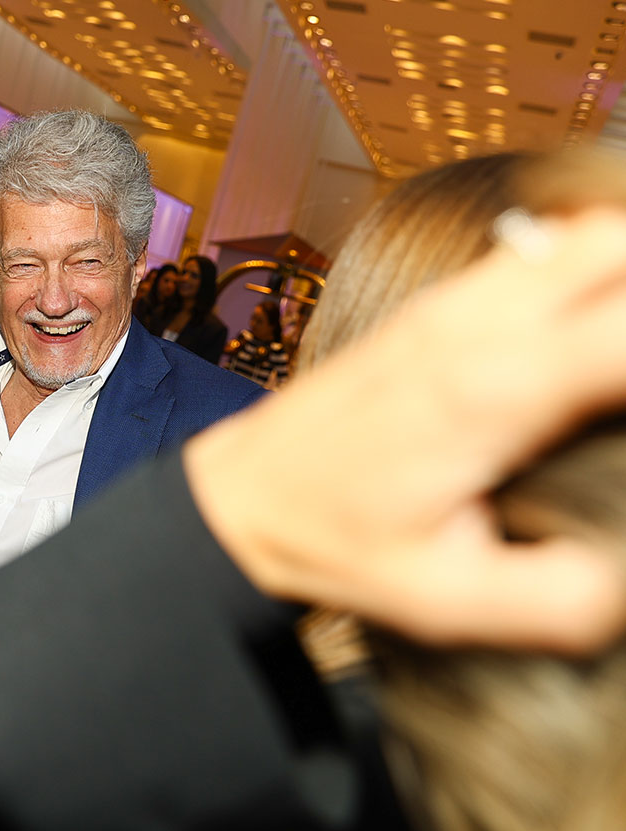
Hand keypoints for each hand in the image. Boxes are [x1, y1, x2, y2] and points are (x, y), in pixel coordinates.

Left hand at [185, 208, 625, 653]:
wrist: (243, 495)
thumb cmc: (336, 542)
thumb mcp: (443, 597)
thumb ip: (553, 594)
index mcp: (486, 394)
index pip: (624, 333)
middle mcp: (471, 327)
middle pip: (615, 247)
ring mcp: (451, 303)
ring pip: (584, 233)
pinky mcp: (437, 302)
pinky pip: (540, 247)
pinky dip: (594, 265)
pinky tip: (602, 322)